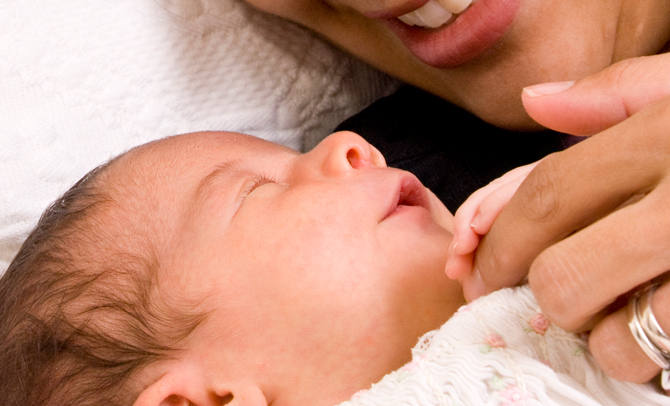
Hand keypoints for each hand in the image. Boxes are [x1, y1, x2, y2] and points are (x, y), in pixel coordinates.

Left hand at [461, 52, 669, 384]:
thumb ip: (619, 92)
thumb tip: (535, 100)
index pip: (547, 197)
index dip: (497, 240)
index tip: (475, 267)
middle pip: (564, 276)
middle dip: (539, 294)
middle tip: (547, 292)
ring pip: (616, 337)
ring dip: (603, 335)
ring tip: (621, 308)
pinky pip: (665, 359)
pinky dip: (649, 357)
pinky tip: (662, 326)